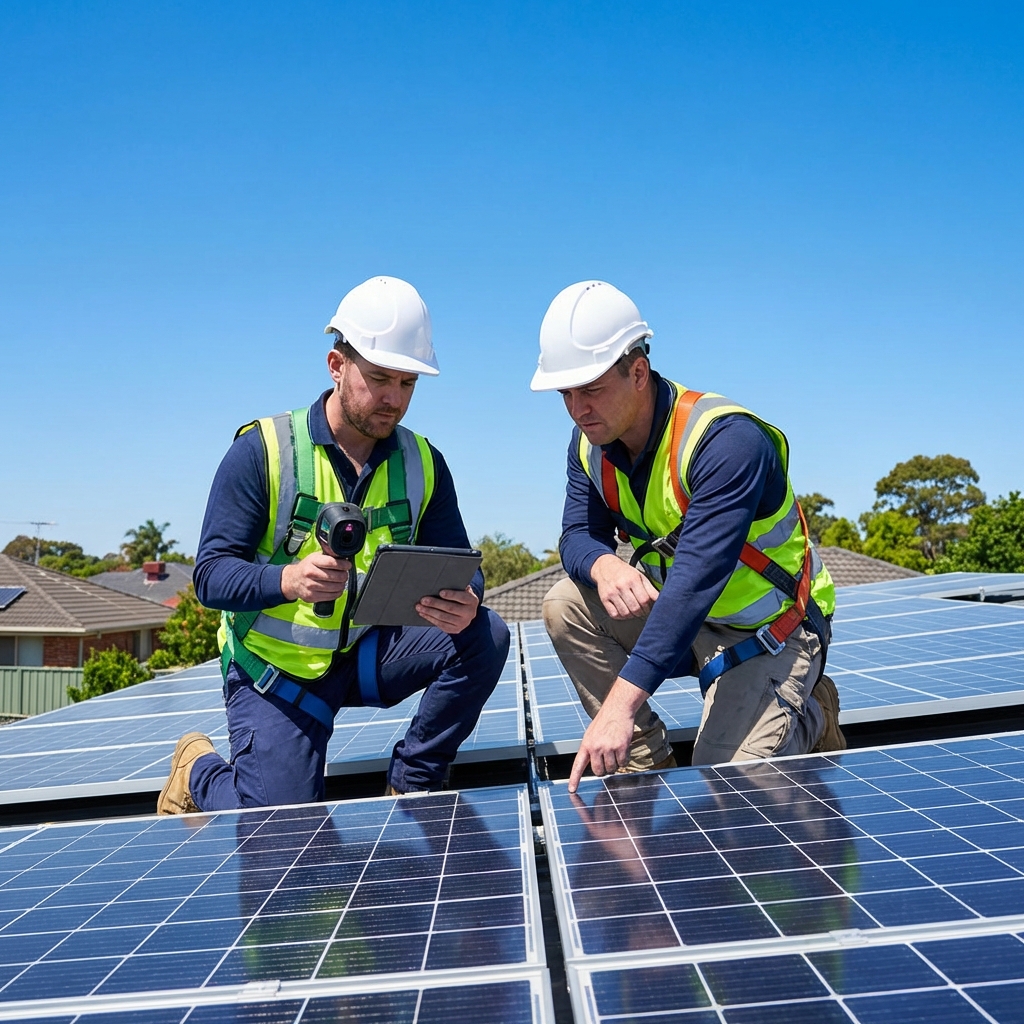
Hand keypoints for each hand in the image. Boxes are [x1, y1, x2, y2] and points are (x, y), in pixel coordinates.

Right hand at [281, 552, 351, 603]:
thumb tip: (343, 553)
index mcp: (312, 561)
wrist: (293, 580)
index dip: (343, 564)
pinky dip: (337, 593)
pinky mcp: (312, 597)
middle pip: (336, 576)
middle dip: (344, 575)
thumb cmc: (307, 567)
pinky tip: (336, 589)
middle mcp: (310, 573)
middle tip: (344, 574)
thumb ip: (329, 555)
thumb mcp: (315, 557)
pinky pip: (332, 596)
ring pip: (335, 587)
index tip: (348, 565)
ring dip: (342, 584)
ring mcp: (310, 586)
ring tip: (340, 581)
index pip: (332, 562)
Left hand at [416, 587, 479, 634]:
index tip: (440, 592)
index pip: (461, 597)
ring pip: (443, 617)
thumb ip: (456, 586)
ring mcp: (463, 623)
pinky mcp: (455, 630)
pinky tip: (423, 614)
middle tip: (423, 600)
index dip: (451, 595)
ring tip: (419, 607)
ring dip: (429, 612)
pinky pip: (441, 625)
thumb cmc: (461, 597)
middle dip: (435, 603)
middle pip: (450, 608)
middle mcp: (469, 613)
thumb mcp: (463, 590)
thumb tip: (443, 581)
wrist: (467, 613)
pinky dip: (430, 619)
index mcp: (472, 600)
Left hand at [568, 676, 648, 792]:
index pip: (578, 765)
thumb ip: (591, 749)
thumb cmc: (605, 722)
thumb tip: (595, 767)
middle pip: (598, 772)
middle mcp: (595, 747)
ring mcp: (608, 748)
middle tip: (607, 759)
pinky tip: (623, 748)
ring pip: (612, 769)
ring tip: (615, 750)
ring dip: (615, 764)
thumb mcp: (591, 734)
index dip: (574, 779)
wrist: (617, 709)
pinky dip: (624, 759)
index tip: (572, 790)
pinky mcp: (620, 747)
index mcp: (586, 744)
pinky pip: (623, 763)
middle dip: (604, 770)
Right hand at [590, 553, 658, 618]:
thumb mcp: (640, 576)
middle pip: (635, 608)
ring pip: (625, 613)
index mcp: (633, 579)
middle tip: (642, 611)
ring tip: (634, 612)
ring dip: (632, 616)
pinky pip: (614, 614)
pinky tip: (624, 612)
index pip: (644, 600)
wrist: (605, 567)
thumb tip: (660, 600)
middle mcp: (621, 586)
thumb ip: (650, 589)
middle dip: (641, 613)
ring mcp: (612, 593)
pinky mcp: (604, 598)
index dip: (648, 607)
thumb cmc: (625, 572)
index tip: (649, 608)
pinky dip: (621, 616)